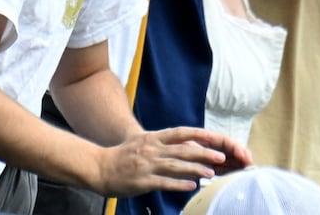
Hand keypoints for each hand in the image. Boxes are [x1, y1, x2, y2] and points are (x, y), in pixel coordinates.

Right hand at [94, 127, 248, 194]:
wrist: (100, 167)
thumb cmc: (122, 156)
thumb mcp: (142, 143)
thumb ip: (161, 143)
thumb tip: (183, 145)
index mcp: (152, 138)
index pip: (179, 133)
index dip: (198, 134)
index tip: (214, 137)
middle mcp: (151, 149)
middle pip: (182, 150)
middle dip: (203, 153)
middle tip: (220, 157)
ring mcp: (147, 165)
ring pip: (176, 166)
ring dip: (195, 169)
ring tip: (211, 173)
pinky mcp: (143, 181)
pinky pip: (164, 182)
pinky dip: (179, 184)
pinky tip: (191, 186)